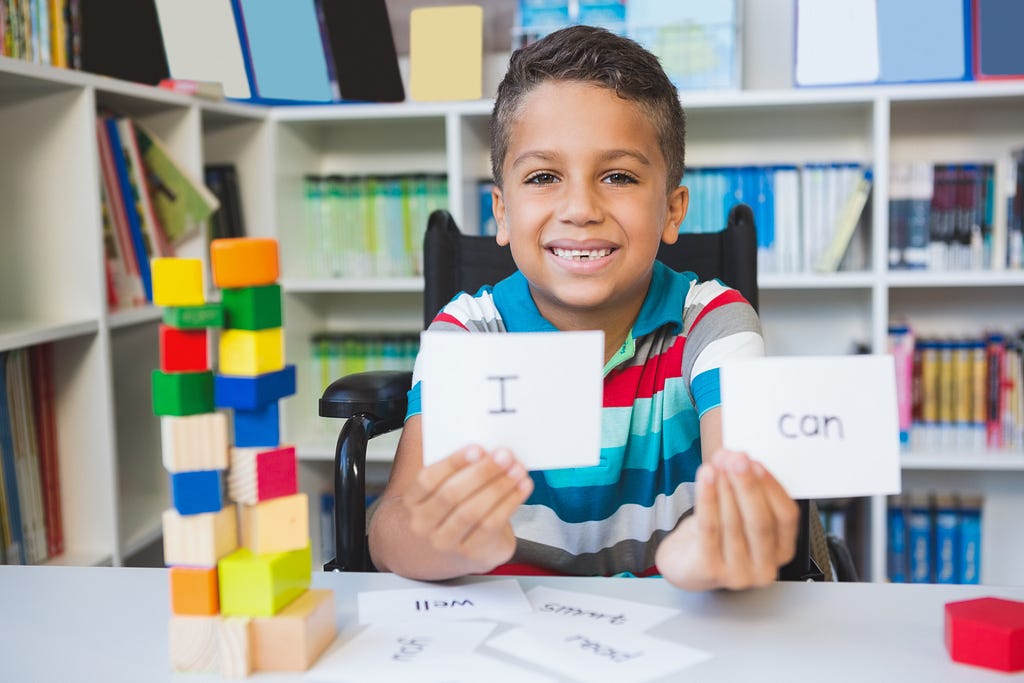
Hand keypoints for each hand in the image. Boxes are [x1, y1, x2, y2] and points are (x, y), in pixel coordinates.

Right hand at [403, 445, 533, 573]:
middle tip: (504, 455)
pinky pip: (491, 525)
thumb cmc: (441, 512)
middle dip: (482, 472)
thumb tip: (478, 445)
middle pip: (452, 495)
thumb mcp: (433, 490)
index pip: (427, 480)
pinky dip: (510, 503)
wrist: (436, 553)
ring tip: (517, 469)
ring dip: (499, 487)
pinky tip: (521, 487)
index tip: (477, 448)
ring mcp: (446, 543)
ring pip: (473, 512)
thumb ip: (451, 468)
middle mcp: (424, 525)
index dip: (453, 462)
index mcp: (411, 502)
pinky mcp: (471, 554)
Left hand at [655, 450, 798, 590]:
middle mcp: (765, 567)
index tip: (757, 463)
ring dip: (725, 488)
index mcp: (782, 550)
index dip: (772, 488)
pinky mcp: (709, 570)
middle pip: (760, 521)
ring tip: (718, 463)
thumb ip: (750, 493)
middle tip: (737, 458)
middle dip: (748, 485)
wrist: (687, 563)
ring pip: (732, 523)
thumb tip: (741, 459)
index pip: (786, 518)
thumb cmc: (720, 535)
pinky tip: (705, 478)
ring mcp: (738, 573)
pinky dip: (707, 499)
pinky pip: (708, 529)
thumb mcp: (742, 516)